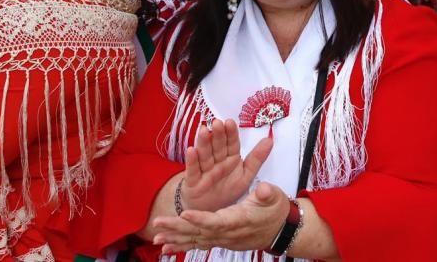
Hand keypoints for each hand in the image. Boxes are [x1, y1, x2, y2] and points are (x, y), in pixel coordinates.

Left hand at [152, 181, 288, 254]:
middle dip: (177, 229)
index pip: (216, 221)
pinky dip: (182, 245)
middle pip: (199, 232)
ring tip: (157, 239)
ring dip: (176, 239)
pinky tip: (167, 248)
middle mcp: (227, 233)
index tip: (185, 213)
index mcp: (238, 219)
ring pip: (196, 240)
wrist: (279, 230)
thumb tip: (263, 189)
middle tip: (158, 225)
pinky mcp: (219, 240)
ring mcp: (222, 239)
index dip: (200, 219)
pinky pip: (198, 244)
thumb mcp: (274, 197)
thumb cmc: (275, 211)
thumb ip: (267, 193)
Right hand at [179, 119, 272, 213]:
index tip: (230, 122)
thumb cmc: (228, 189)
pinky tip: (191, 150)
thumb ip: (257, 158)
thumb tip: (270, 140)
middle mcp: (217, 161)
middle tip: (217, 123)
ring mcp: (204, 170)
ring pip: (204, 154)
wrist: (210, 210)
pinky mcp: (193, 181)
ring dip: (204, 143)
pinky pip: (193, 170)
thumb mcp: (246, 174)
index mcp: (230, 157)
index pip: (232, 143)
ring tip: (204, 131)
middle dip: (218, 135)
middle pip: (217, 146)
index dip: (231, 133)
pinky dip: (191, 160)